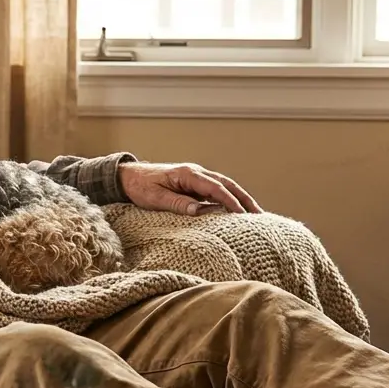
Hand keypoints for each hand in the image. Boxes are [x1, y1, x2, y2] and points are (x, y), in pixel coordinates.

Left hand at [118, 162, 261, 215]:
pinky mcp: (194, 184)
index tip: (242, 214)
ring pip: (224, 186)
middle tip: (259, 214)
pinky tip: (237, 211)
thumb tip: (200, 211)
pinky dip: (229, 199)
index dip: (230, 201)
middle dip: (244, 198)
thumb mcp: (155, 198)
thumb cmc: (141, 187)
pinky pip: (216, 191)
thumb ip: (178, 203)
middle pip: (227, 184)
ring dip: (240, 198)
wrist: (129, 177)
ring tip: (255, 214)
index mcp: (188, 174)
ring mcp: (197, 178)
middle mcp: (196, 173)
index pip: (215, 187)